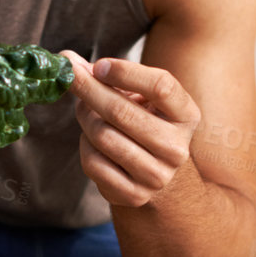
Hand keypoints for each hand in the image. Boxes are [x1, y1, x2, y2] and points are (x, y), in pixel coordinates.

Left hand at [61, 49, 199, 207]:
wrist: (160, 176)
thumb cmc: (147, 124)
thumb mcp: (144, 98)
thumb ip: (112, 77)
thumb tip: (70, 62)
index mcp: (186, 116)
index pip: (161, 87)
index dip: (126, 72)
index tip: (99, 65)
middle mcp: (176, 148)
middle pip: (122, 112)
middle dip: (89, 89)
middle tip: (69, 75)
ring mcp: (156, 175)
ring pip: (102, 136)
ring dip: (85, 117)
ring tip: (84, 109)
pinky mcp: (133, 194)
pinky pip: (93, 162)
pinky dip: (85, 145)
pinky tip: (91, 139)